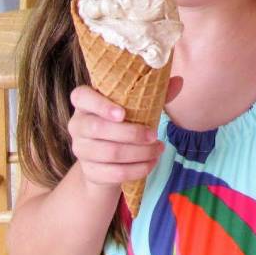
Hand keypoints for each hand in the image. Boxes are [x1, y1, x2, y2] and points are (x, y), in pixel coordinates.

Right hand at [67, 75, 182, 192]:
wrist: (106, 161)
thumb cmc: (123, 124)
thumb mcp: (136, 106)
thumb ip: (154, 93)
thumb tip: (179, 81)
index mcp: (84, 102)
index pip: (80, 96)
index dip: (100, 104)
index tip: (123, 113)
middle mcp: (77, 125)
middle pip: (98, 129)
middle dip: (132, 133)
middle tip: (155, 135)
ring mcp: (80, 149)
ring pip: (110, 152)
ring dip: (140, 153)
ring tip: (158, 149)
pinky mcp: (89, 171)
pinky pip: (114, 173)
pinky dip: (137, 169)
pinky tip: (151, 163)